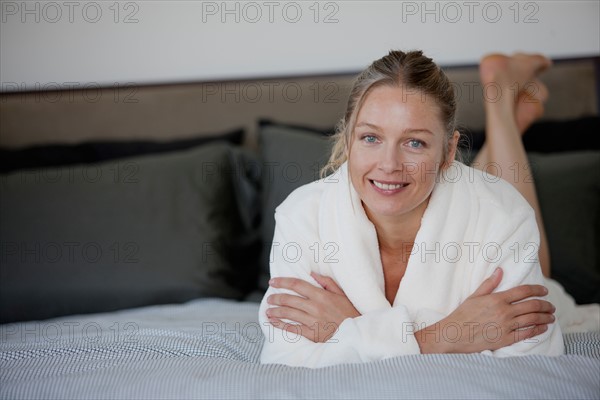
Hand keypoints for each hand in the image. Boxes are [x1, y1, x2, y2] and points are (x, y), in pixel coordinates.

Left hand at [266, 272, 360, 342]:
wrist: (358, 334)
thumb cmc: (350, 313)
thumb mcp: (341, 294)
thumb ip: (326, 282)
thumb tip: (312, 274)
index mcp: (322, 295)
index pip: (297, 285)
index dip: (283, 282)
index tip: (273, 282)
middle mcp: (315, 307)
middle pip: (289, 299)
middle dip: (276, 298)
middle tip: (270, 298)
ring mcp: (313, 321)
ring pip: (288, 313)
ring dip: (275, 311)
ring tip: (268, 310)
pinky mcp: (313, 335)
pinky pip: (293, 329)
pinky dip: (281, 325)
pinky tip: (273, 323)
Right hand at [415, 267, 555, 353]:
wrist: (454, 334)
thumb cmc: (463, 314)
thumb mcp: (474, 296)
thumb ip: (489, 284)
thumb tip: (500, 270)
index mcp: (497, 299)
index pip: (523, 291)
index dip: (537, 289)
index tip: (544, 291)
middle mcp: (504, 312)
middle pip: (532, 305)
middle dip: (545, 305)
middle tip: (551, 306)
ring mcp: (506, 326)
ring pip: (533, 319)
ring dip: (545, 317)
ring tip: (551, 317)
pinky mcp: (506, 339)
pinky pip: (527, 333)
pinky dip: (538, 330)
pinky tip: (543, 327)